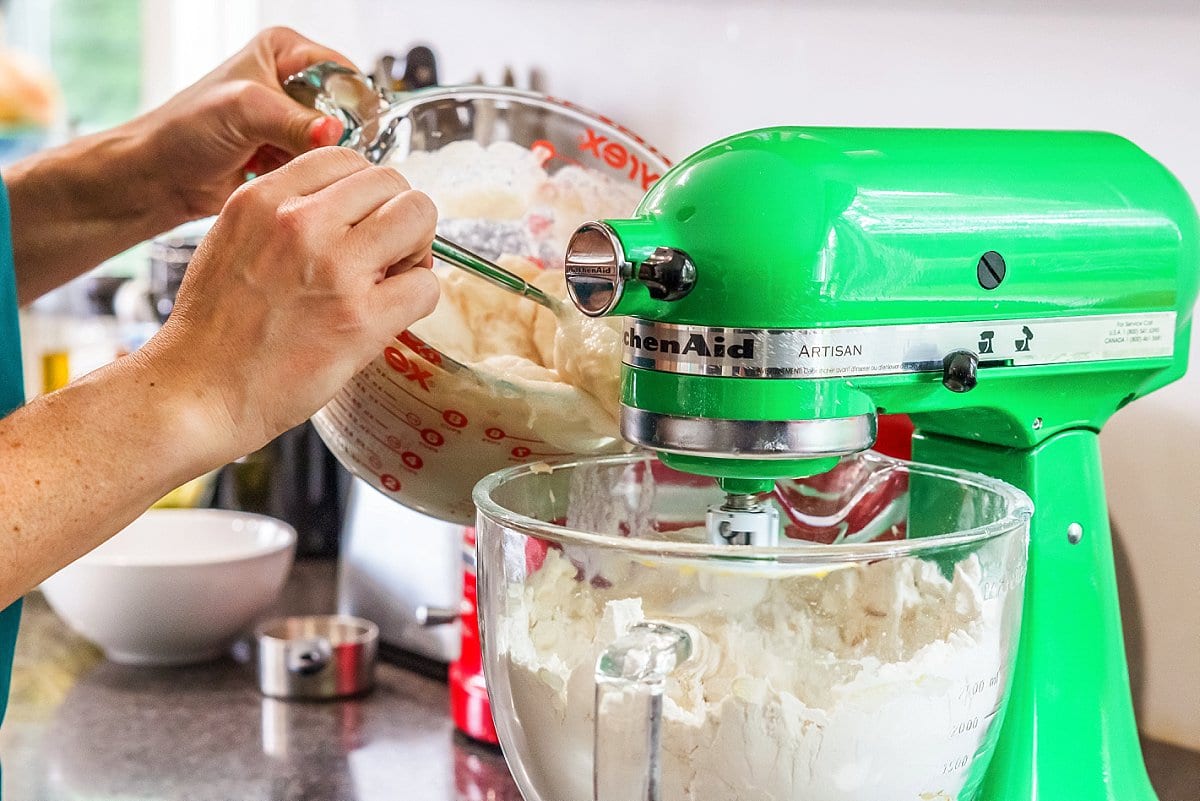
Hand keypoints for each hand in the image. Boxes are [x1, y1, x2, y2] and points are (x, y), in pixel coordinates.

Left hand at [135, 27, 355, 219]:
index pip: (343, 72)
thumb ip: (294, 121)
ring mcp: (293, 121)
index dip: (353, 102)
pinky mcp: (291, 154)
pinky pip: (322, 167)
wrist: (163, 177)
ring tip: (300, 170)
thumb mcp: (244, 111)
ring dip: (324, 161)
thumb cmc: (186, 130)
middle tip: (326, 157)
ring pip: (336, 143)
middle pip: (346, 110)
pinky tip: (295, 181)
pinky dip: (313, 177)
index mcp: (285, 52)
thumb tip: (334, 133)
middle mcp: (292, 83)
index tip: (357, 133)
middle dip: (339, 137)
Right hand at [137, 147, 438, 462]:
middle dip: (399, 215)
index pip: (344, 156)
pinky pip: (425, 284)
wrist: (198, 390)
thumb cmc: (216, 328)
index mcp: (265, 197)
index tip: (361, 221)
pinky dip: (418, 297)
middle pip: (391, 182)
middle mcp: (301, 223)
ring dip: (418, 247)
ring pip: (418, 217)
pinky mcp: (361, 319)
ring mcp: (335, 269)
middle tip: (389, 253)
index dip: (365, 190)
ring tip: (394, 279)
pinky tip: (391, 315)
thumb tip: (353, 212)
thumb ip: (287, 216)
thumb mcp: (234, 240)